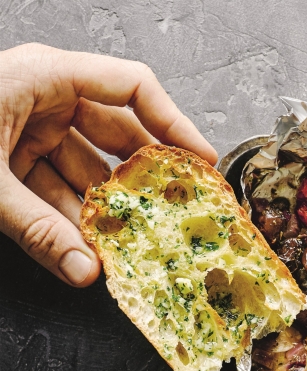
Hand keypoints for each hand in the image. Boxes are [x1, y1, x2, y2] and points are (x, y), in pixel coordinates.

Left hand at [0, 43, 216, 285]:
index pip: (131, 87)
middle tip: (179, 218)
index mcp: (43, 76)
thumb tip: (87, 272)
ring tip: (138, 250)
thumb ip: (37, 230)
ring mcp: (27, 130)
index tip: (202, 164)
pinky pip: (56, 191)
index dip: (175, 123)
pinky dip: (72, 221)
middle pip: (117, 136)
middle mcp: (42, 98)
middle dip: (145, 182)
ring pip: (86, 173)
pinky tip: (91, 252)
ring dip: (107, 213)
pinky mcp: (11, 160)